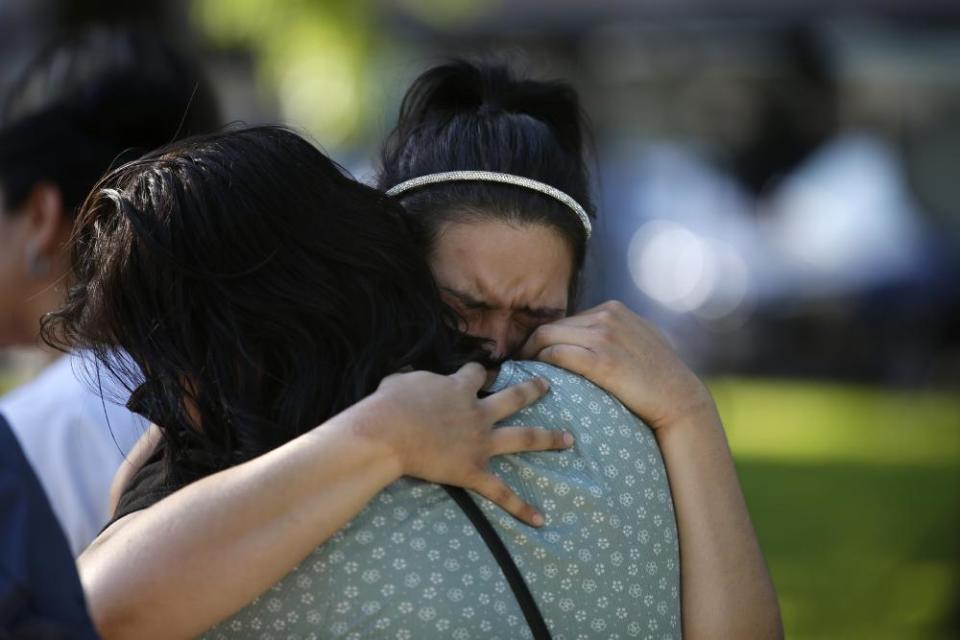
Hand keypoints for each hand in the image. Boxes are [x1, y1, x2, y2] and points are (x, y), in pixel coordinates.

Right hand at [362, 362, 572, 526]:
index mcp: (459, 388)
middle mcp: (477, 412)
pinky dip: (520, 507)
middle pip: (514, 397)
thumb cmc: (388, 406)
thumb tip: (401, 381)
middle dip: (532, 390)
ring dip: (548, 438)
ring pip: (522, 438)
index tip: (485, 372)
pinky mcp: (473, 470)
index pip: (477, 373)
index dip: (481, 372)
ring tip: (569, 439)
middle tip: (547, 386)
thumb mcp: (396, 382)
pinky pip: (501, 492)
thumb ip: (407, 380)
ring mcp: (479, 442)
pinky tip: (539, 519)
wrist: (388, 434)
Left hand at [519, 300, 715, 429]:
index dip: (543, 339)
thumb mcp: (638, 340)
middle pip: (550, 326)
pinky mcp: (602, 360)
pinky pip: (557, 354)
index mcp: (613, 309)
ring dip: (528, 355)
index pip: (565, 320)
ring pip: (547, 337)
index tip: (530, 356)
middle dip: (528, 345)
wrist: (679, 398)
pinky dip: (539, 364)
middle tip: (515, 366)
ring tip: (519, 373)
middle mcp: (607, 316)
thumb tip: (589, 338)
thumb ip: (615, 333)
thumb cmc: (659, 377)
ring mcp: (604, 336)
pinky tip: (533, 378)